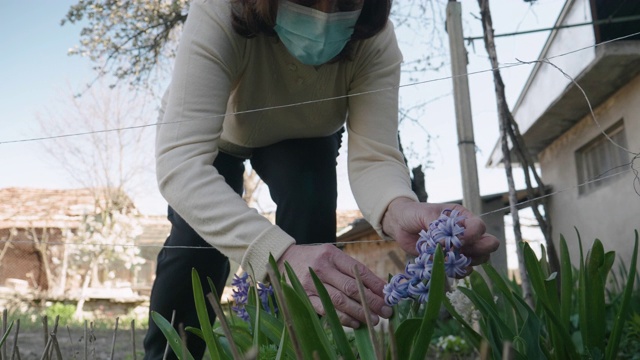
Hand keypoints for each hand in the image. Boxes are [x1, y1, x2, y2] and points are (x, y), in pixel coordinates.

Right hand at [277, 244, 393, 327]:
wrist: (284, 258)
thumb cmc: (314, 258)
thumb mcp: (331, 255)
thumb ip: (351, 268)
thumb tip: (377, 287)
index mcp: (332, 254)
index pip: (358, 270)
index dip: (375, 284)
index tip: (387, 295)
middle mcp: (322, 268)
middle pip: (351, 287)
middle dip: (372, 301)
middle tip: (386, 311)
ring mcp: (312, 284)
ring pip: (340, 301)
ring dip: (360, 312)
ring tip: (374, 320)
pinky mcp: (305, 296)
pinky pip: (326, 310)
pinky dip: (343, 318)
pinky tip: (355, 323)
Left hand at [381, 197, 499, 265]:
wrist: (400, 225)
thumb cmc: (414, 214)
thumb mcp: (425, 214)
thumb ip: (438, 227)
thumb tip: (449, 245)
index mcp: (462, 217)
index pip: (479, 227)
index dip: (473, 235)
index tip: (457, 240)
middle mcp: (465, 232)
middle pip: (487, 244)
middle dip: (478, 251)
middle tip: (459, 252)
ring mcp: (460, 247)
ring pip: (478, 259)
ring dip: (466, 262)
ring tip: (448, 259)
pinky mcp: (450, 260)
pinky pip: (462, 270)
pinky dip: (456, 271)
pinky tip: (444, 267)